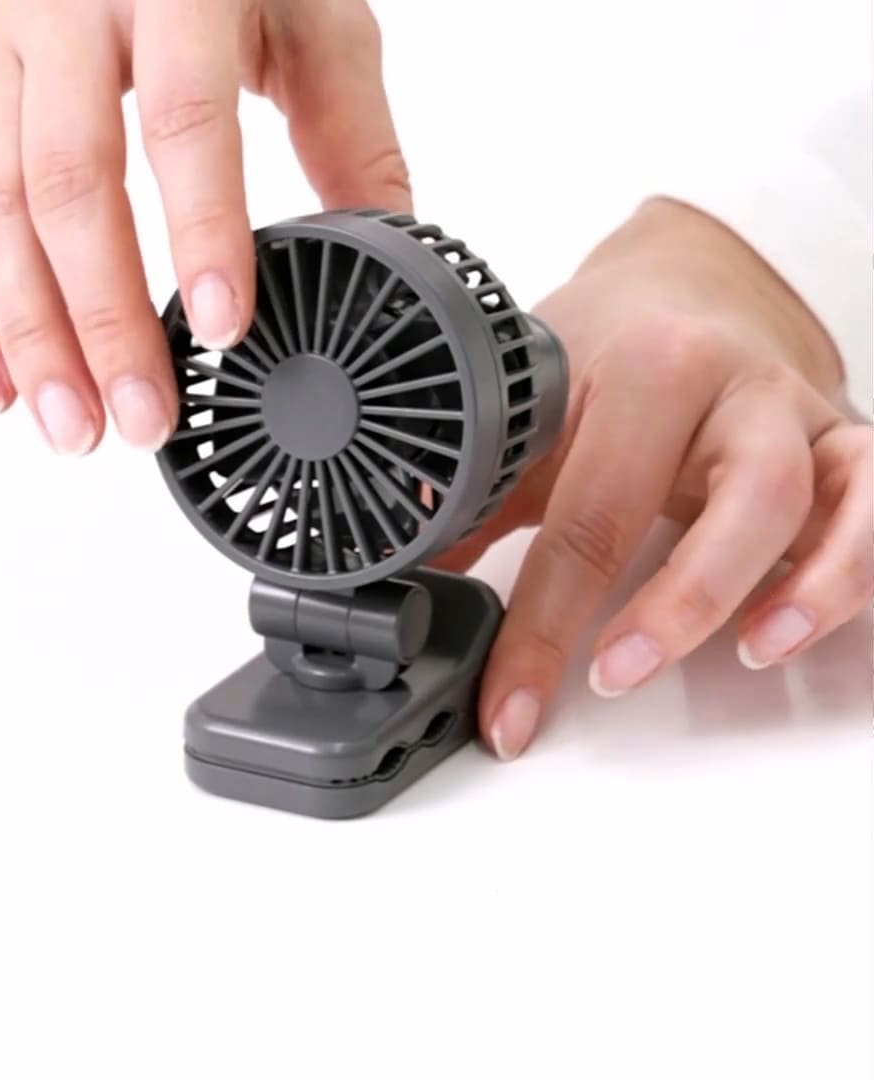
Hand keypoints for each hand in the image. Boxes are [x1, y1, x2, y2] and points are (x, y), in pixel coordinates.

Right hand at [0, 0, 409, 452]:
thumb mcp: (315, 19)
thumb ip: (352, 132)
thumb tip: (384, 250)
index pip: (184, 117)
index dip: (201, 233)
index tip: (222, 333)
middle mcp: (59, 5)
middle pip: (69, 181)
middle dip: (105, 320)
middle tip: (143, 421)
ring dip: (32, 336)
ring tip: (76, 429)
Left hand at [437, 198, 872, 758]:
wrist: (685, 284)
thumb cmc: (602, 352)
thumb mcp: (530, 416)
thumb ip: (475, 501)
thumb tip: (408, 585)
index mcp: (645, 370)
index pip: (590, 518)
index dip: (544, 630)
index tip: (510, 711)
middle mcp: (737, 387)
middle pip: (739, 498)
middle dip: (680, 602)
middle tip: (615, 676)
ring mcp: (800, 416)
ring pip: (829, 499)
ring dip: (806, 588)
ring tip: (752, 652)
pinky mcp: (845, 445)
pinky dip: (856, 567)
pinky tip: (801, 624)